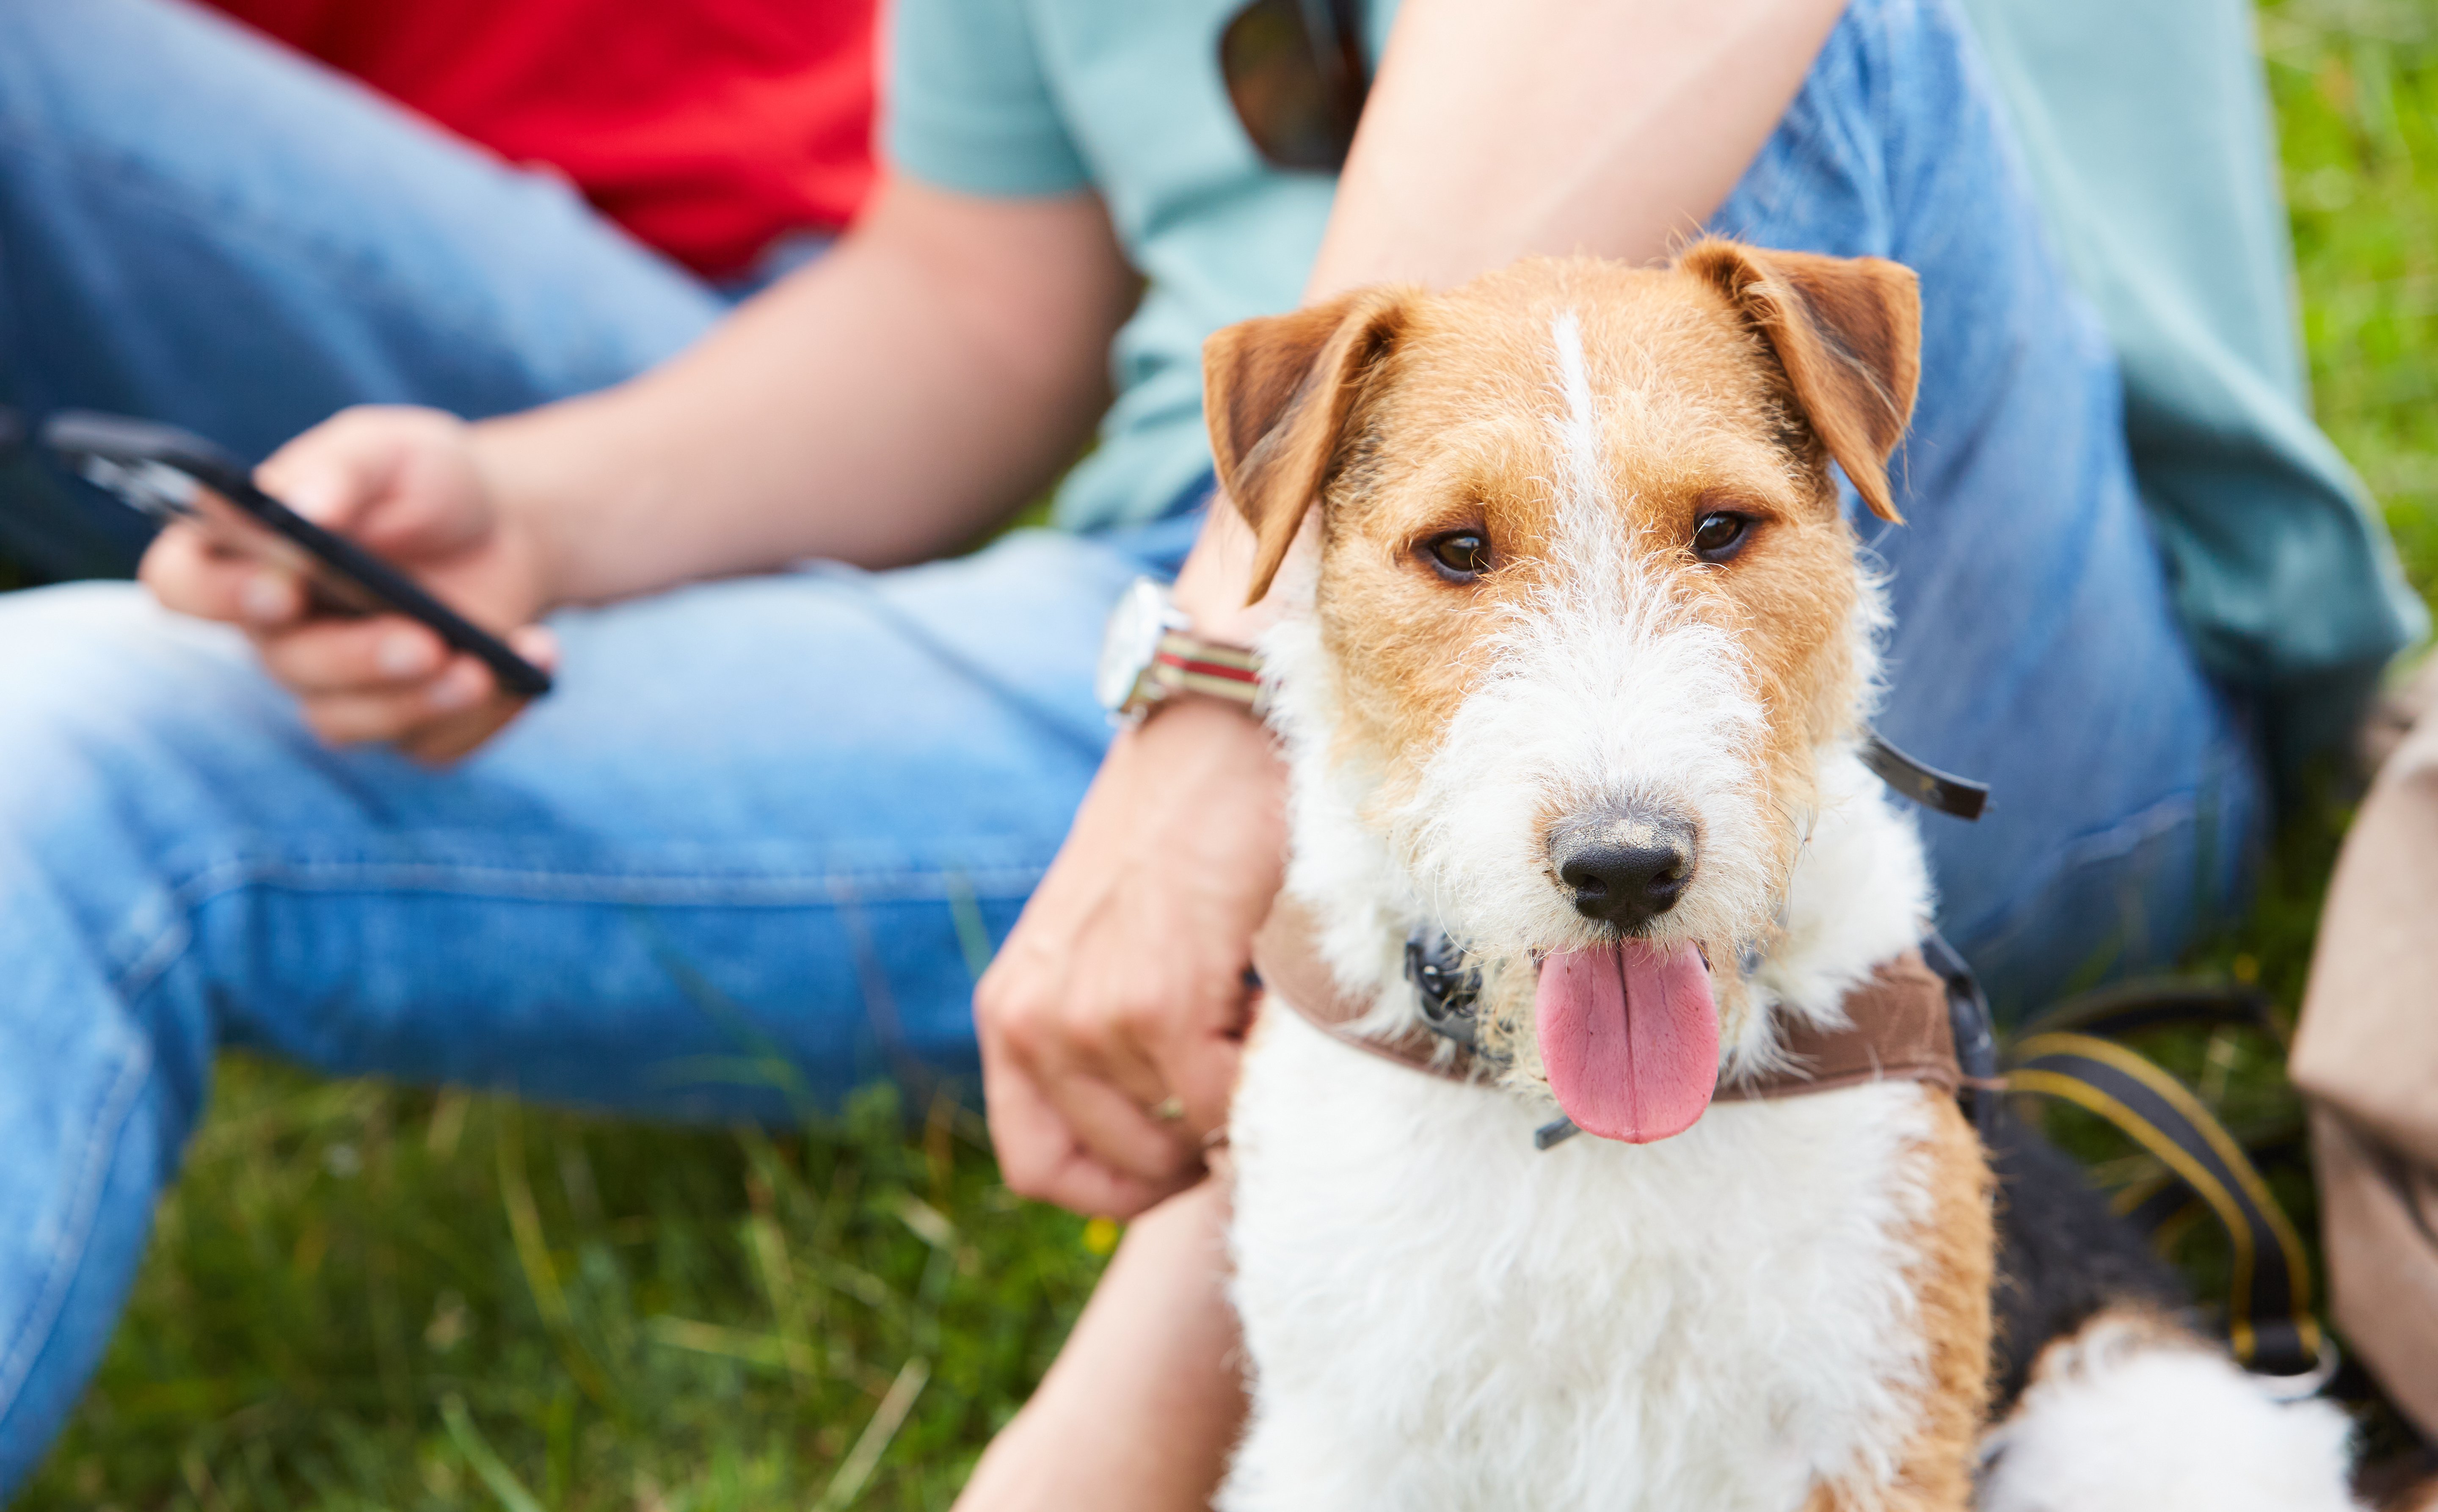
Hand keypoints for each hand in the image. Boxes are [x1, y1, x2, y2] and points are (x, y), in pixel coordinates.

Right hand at [139, 406, 558, 761]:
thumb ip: (341, 469)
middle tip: (424, 640)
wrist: (507, 526)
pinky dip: (490, 713)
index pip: (185, 584)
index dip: (220, 595)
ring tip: (486, 665)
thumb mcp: (389, 450)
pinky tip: (533, 658)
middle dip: (358, 658)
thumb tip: (300, 506)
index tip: (282, 588)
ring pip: (349, 722)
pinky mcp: (406, 720)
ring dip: (420, 701)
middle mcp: (279, 631)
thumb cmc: (425, 480)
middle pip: (286, 665)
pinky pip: (432, 745)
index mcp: (246, 554)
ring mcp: (340, 685)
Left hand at [976, 697, 1286, 1216]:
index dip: (1121, 1186)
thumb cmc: (1182, 837)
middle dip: (1196, 1146)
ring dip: (1235, 1101)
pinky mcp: (1153, 1001)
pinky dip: (1261, 1079)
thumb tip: (1181, 1148)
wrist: (1219, 730)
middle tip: (1241, 1076)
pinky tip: (1272, 1012)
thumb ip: (1110, 1040)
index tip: (1183, 1153)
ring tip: (1256, 1022)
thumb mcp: (1107, 947)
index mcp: (1010, 1013)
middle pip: (1126, 1166)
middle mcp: (1032, 1021)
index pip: (1040, 1170)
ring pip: (1184, 1136)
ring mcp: (1086, 1015)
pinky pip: (1220, 1104)